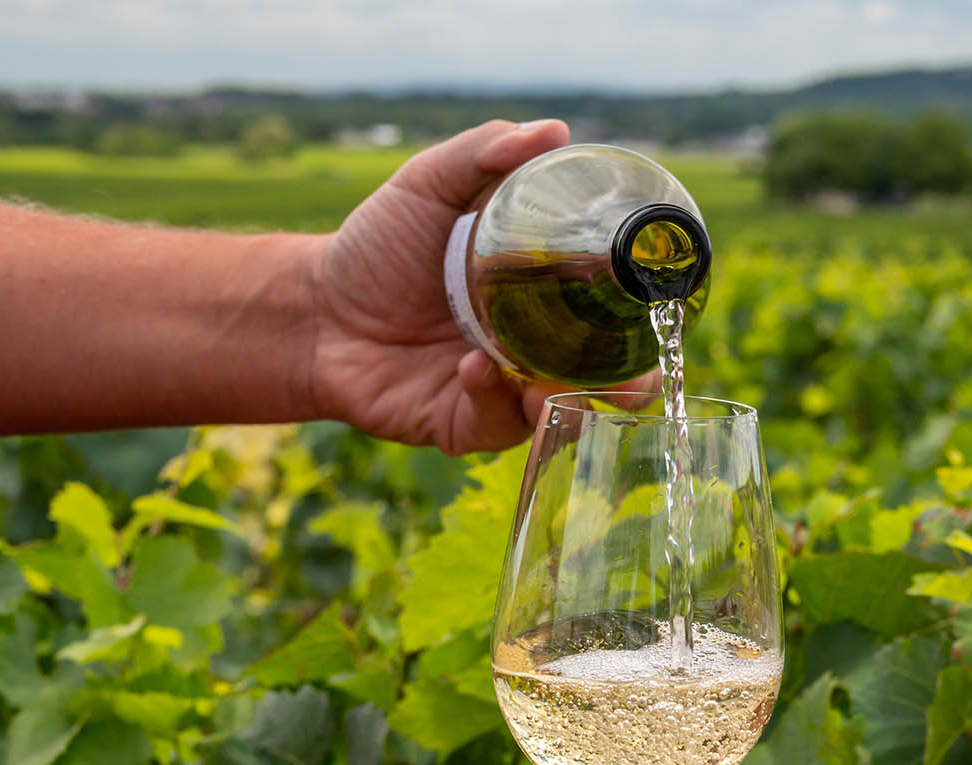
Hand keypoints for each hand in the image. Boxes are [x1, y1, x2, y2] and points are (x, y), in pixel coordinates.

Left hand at [309, 120, 651, 455]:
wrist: (312, 308)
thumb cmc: (375, 247)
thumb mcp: (429, 186)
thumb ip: (485, 155)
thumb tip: (555, 132)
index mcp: (541, 297)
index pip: (611, 317)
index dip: (643, 324)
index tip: (658, 312)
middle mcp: (531, 350)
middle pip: (603, 380)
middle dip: (628, 388)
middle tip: (631, 379)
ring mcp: (500, 391)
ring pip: (558, 415)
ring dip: (566, 404)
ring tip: (551, 387)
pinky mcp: (461, 425)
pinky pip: (495, 425)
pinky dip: (493, 398)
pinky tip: (474, 368)